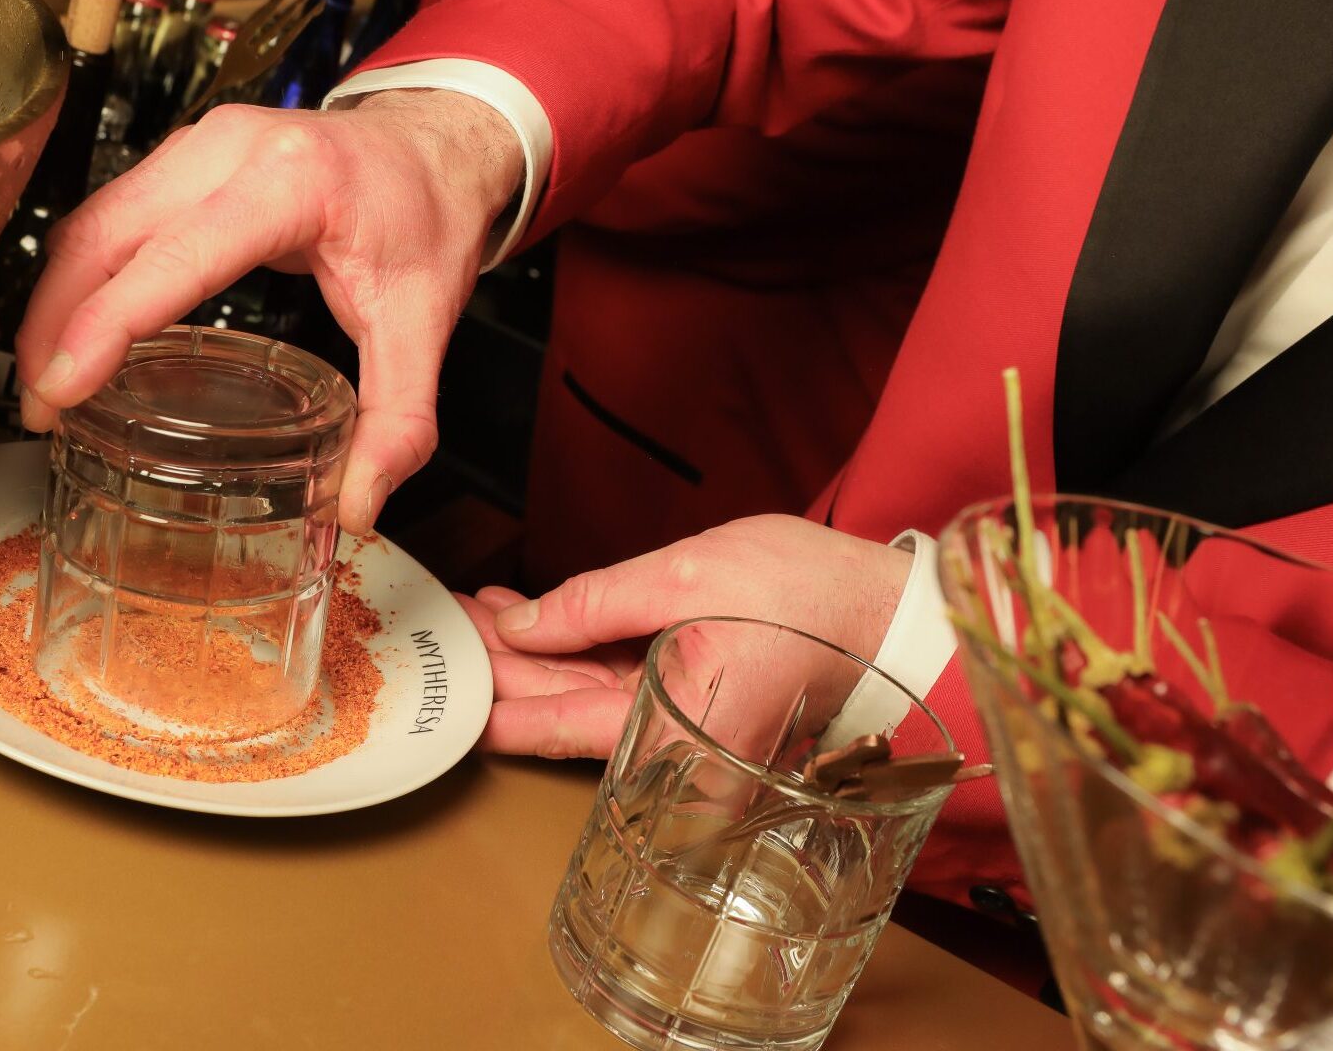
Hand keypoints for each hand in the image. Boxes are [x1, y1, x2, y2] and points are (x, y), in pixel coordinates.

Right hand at [16, 91, 521, 533]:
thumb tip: (360, 502)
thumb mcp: (426, 322)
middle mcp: (232, 148)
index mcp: (290, 182)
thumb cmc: (426, 213)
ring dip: (58, 298)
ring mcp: (201, 144)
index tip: (60, 387)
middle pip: (106, 233)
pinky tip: (84, 331)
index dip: (106, 324)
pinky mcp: (187, 157)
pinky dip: (85, 273)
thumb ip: (400, 420)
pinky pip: (113, 213)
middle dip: (55, 322)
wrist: (435, 142)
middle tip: (43, 406)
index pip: (174, 256)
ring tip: (51, 380)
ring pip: (95, 219)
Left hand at [471, 515, 914, 757]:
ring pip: (584, 699)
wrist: (898, 617)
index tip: (434, 689)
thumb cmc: (815, 598)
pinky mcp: (694, 709)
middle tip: (447, 627)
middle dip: (501, 667)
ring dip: (532, 654)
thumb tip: (522, 625)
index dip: (486, 702)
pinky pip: (618, 688)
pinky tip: (532, 618)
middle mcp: (675, 757)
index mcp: (674, 739)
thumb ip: (593, 604)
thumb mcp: (689, 575)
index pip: (554, 727)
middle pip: (562, 714)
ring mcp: (684, 736)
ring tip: (479, 613)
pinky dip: (575, 653)